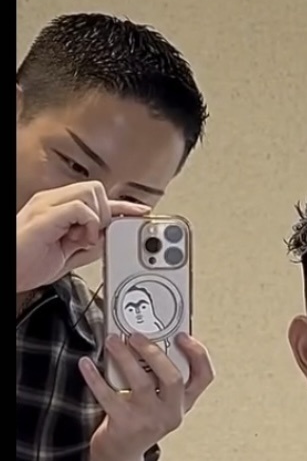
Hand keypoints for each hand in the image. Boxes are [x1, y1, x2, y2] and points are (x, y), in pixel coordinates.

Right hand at [17, 183, 147, 292]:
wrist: (7, 272)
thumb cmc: (27, 264)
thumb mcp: (69, 256)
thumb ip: (90, 245)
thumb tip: (111, 239)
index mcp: (58, 208)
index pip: (96, 198)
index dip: (121, 205)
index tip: (140, 213)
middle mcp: (53, 201)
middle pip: (96, 189)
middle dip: (105, 214)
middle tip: (91, 238)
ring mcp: (47, 205)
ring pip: (92, 193)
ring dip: (96, 219)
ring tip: (80, 240)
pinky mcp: (45, 215)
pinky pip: (81, 207)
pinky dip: (88, 224)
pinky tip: (78, 239)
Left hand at [81, 331, 214, 460]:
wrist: (121, 453)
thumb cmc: (139, 419)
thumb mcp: (159, 400)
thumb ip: (159, 375)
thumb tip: (144, 338)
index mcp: (183, 402)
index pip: (204, 377)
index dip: (197, 354)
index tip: (182, 335)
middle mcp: (171, 412)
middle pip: (173, 378)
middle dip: (154, 353)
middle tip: (136, 336)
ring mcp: (149, 420)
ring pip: (142, 384)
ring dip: (125, 358)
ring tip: (112, 342)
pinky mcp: (125, 425)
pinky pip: (109, 396)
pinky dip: (95, 378)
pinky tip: (86, 364)